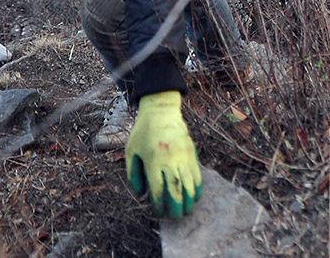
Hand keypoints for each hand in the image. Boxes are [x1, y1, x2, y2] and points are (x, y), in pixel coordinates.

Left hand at [126, 91, 201, 217]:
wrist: (162, 111)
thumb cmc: (143, 133)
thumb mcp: (131, 152)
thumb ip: (134, 175)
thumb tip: (142, 194)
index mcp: (153, 160)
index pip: (158, 189)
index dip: (159, 205)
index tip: (158, 213)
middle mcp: (170, 159)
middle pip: (176, 189)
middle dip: (177, 207)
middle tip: (176, 218)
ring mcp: (183, 156)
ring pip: (189, 183)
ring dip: (189, 200)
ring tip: (187, 211)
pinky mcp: (192, 152)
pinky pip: (197, 173)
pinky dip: (197, 186)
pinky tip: (195, 196)